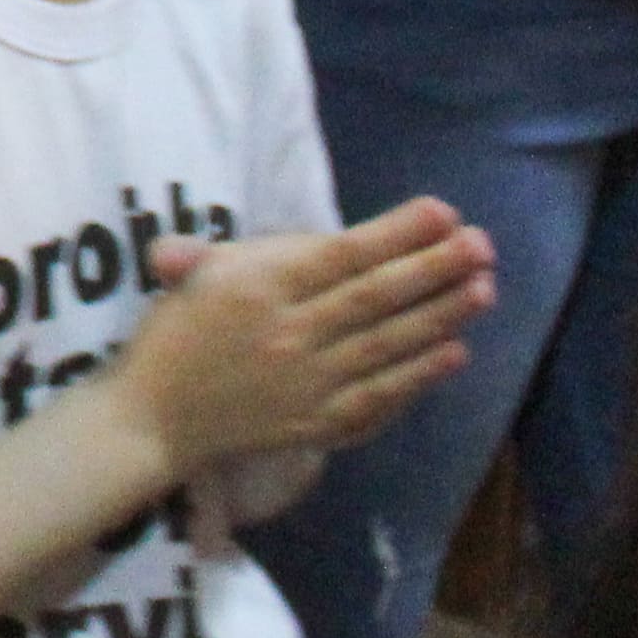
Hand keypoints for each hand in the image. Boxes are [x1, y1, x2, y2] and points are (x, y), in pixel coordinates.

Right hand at [110, 199, 495, 475]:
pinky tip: (455, 352)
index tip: (444, 212)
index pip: (340, 254)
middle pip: (374, 297)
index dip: (396, 233)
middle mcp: (289, 333)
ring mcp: (308, 384)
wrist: (153, 421)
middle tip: (483, 245)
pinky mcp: (318, 425)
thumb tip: (266, 242)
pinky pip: (379, 397)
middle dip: (434, 268)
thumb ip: (232, 249)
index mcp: (257, 287)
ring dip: (441, 315)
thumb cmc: (174, 337)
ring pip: (387, 345)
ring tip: (484, 288)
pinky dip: (419, 375)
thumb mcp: (188, 278)